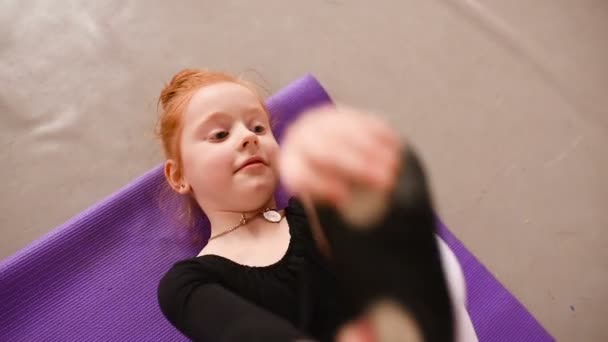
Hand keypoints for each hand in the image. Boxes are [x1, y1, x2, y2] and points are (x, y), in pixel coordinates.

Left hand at [279, 105, 400, 206]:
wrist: (324, 145)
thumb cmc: (325, 181)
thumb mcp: (321, 197)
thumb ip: (330, 208)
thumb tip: (334, 231)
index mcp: (292, 164)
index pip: (302, 175)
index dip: (321, 186)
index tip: (345, 199)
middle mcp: (302, 139)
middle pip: (327, 151)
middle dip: (358, 166)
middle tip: (384, 181)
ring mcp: (323, 122)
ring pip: (349, 133)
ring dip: (375, 150)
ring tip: (395, 168)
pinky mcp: (343, 112)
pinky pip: (363, 120)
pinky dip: (381, 134)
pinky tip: (396, 149)